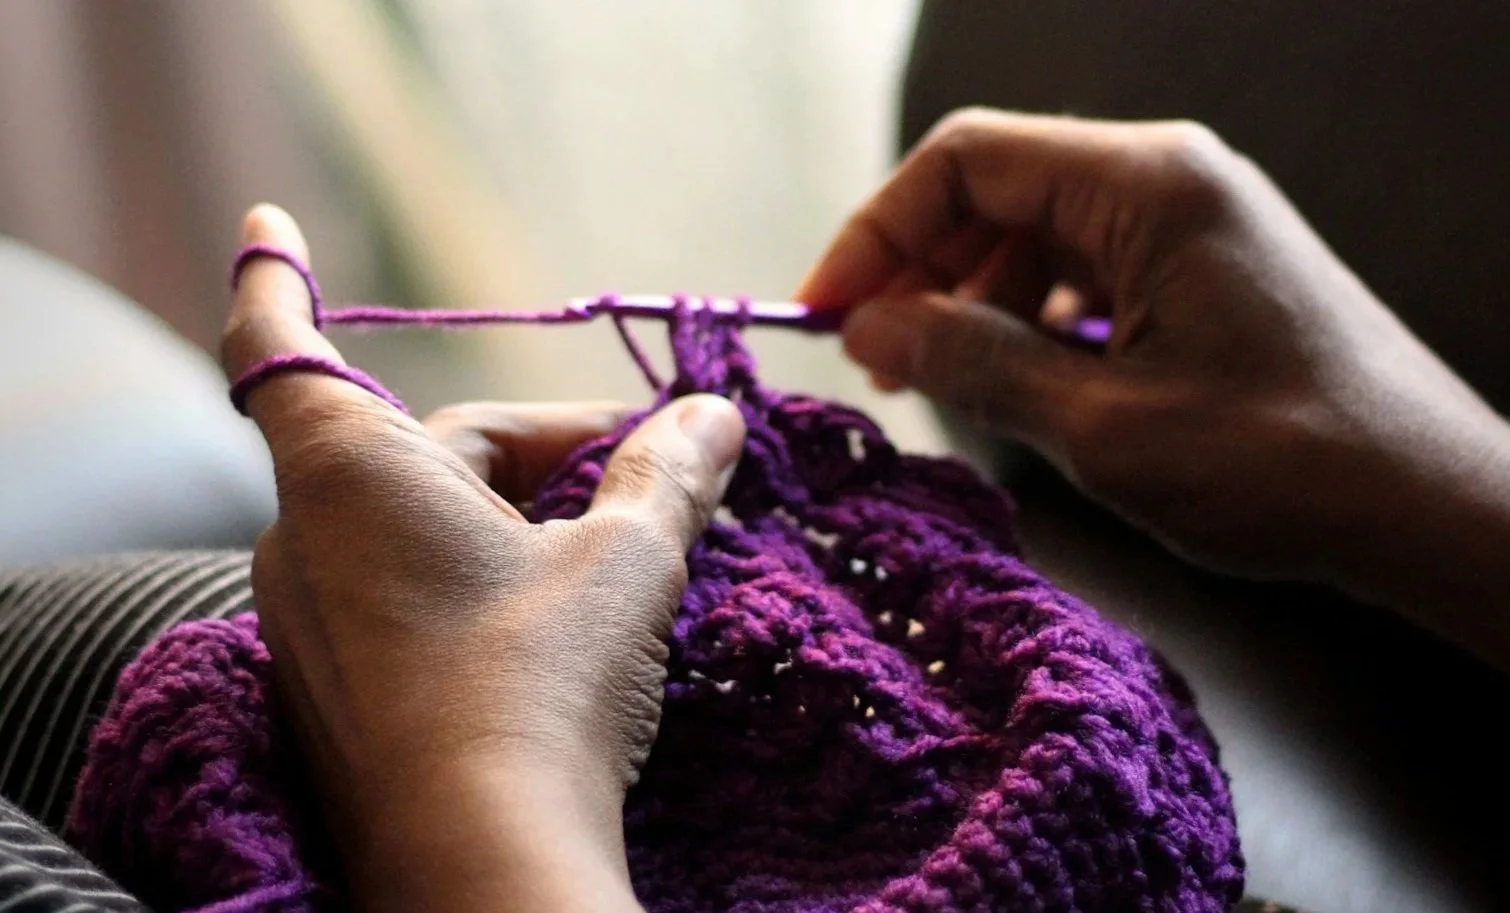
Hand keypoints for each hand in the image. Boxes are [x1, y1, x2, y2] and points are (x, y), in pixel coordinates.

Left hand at [222, 205, 743, 911]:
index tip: (267, 222)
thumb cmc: (540, 684)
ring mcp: (315, 625)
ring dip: (523, 519)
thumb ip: (667, 475)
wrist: (483, 857)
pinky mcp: (341, 691)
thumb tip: (714, 414)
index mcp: (353, 475)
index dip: (276, 278)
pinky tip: (567, 623)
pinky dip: (484, 581)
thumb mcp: (625, 562)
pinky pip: (410, 596)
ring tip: (626, 554)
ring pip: (426, 529)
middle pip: (431, 450)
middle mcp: (308, 541)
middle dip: (545, 452)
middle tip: (652, 474)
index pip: (284, 346)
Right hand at [801, 108, 1509, 577]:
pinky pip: (1090, 269)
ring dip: (975, 301)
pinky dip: (1036, 319)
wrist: (1432, 506)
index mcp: (1147, 184)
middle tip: (875, 364)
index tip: (826, 313)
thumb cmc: (1283, 464)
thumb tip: (867, 330)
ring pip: (1038, 232)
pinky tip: (1024, 385)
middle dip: (922, 270)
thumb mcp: (1102, 425)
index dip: (877, 231)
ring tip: (941, 387)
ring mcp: (1194, 220)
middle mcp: (1171, 178)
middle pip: (998, 189)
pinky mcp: (1207, 268)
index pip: (967, 159)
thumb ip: (973, 364)